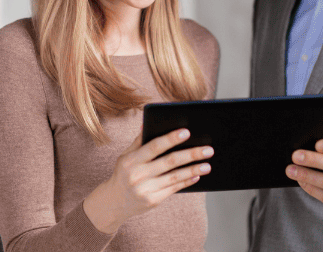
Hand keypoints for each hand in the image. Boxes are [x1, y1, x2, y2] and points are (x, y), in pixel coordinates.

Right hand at [83, 129, 212, 234]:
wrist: (113, 202)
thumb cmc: (123, 173)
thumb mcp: (126, 155)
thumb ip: (139, 140)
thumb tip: (147, 121)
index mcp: (132, 159)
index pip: (155, 146)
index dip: (171, 138)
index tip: (187, 132)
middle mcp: (139, 174)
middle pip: (169, 162)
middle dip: (190, 154)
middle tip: (208, 149)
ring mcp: (146, 189)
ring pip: (174, 177)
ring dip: (193, 170)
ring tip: (207, 165)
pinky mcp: (153, 201)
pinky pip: (173, 189)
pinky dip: (186, 181)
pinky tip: (196, 176)